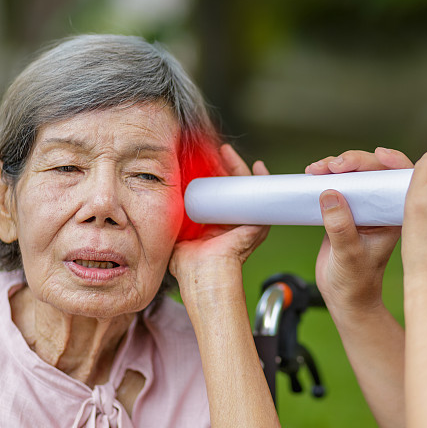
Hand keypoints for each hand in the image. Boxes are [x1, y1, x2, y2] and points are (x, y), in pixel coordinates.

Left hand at [171, 144, 269, 306]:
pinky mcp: (257, 226)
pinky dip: (263, 182)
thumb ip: (173, 222)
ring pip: (248, 190)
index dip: (216, 177)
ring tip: (230, 154)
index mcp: (217, 224)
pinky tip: (258, 168)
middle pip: (235, 188)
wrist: (203, 276)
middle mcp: (233, 222)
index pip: (220, 194)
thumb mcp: (178, 235)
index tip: (207, 162)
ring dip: (241, 169)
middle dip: (228, 167)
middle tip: (221, 151)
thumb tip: (162, 202)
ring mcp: (246, 224)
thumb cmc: (189, 265)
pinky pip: (264, 200)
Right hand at [306, 147, 417, 313]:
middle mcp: (380, 208)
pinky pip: (337, 184)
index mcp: (393, 217)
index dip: (393, 161)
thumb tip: (330, 194)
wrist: (344, 298)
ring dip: (336, 165)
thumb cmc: (356, 282)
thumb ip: (340, 226)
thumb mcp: (348, 255)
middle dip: (354, 161)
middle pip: (374, 170)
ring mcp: (362, 207)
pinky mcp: (344, 209)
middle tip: (333, 166)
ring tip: (317, 169)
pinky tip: (313, 174)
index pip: (400, 179)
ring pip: (354, 174)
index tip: (378, 155)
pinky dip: (325, 176)